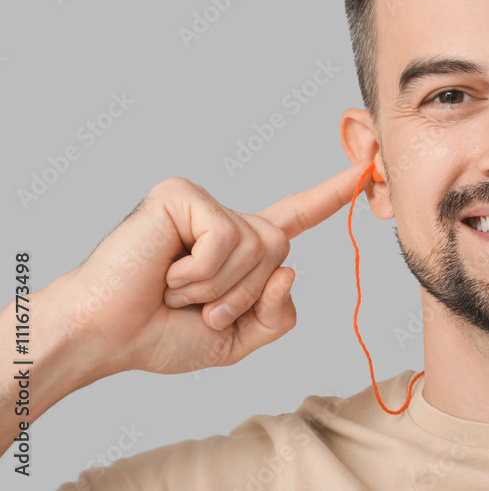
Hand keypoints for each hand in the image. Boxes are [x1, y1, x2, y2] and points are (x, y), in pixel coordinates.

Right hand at [46, 162, 370, 377]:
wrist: (105, 336)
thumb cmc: (162, 335)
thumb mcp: (237, 338)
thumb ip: (277, 316)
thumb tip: (291, 270)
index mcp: (240, 248)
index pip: (296, 216)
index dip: (331, 195)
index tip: (364, 169)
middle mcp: (227, 221)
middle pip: (280, 249)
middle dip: (243, 294)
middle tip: (195, 306)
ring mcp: (203, 205)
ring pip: (256, 245)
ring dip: (216, 287)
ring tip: (174, 289)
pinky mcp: (181, 196)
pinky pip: (224, 237)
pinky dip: (199, 271)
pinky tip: (165, 274)